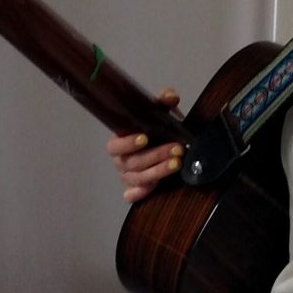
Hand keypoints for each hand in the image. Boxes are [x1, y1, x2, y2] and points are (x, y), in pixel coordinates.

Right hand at [107, 88, 183, 202]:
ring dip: (158, 171)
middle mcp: (121, 161)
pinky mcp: (135, 190)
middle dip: (155, 156)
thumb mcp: (158, 115)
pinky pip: (133, 195)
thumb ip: (162, 103)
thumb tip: (171, 96)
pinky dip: (140, 193)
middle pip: (132, 163)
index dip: (127, 143)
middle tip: (177, 149)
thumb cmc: (154, 132)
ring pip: (138, 178)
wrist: (160, 147)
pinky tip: (153, 188)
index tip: (144, 138)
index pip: (115, 145)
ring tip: (177, 163)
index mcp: (119, 142)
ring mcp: (127, 177)